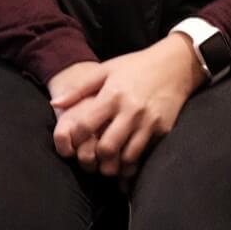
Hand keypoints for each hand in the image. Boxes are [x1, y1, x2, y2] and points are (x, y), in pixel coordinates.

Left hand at [50, 35, 203, 178]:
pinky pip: (145, 154)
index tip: (74, 140)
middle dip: (96, 158)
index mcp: (112, 95)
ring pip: (128, 157)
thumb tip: (55, 105)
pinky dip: (133, 161)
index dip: (76, 137)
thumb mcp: (106, 70)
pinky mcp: (163, 130)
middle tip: (91, 158)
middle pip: (107, 147)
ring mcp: (149, 122)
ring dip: (115, 164)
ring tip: (107, 162)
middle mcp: (131, 110)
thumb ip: (79, 89)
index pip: (87, 125)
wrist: (175, 65)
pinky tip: (125, 160)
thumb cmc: (135, 66)